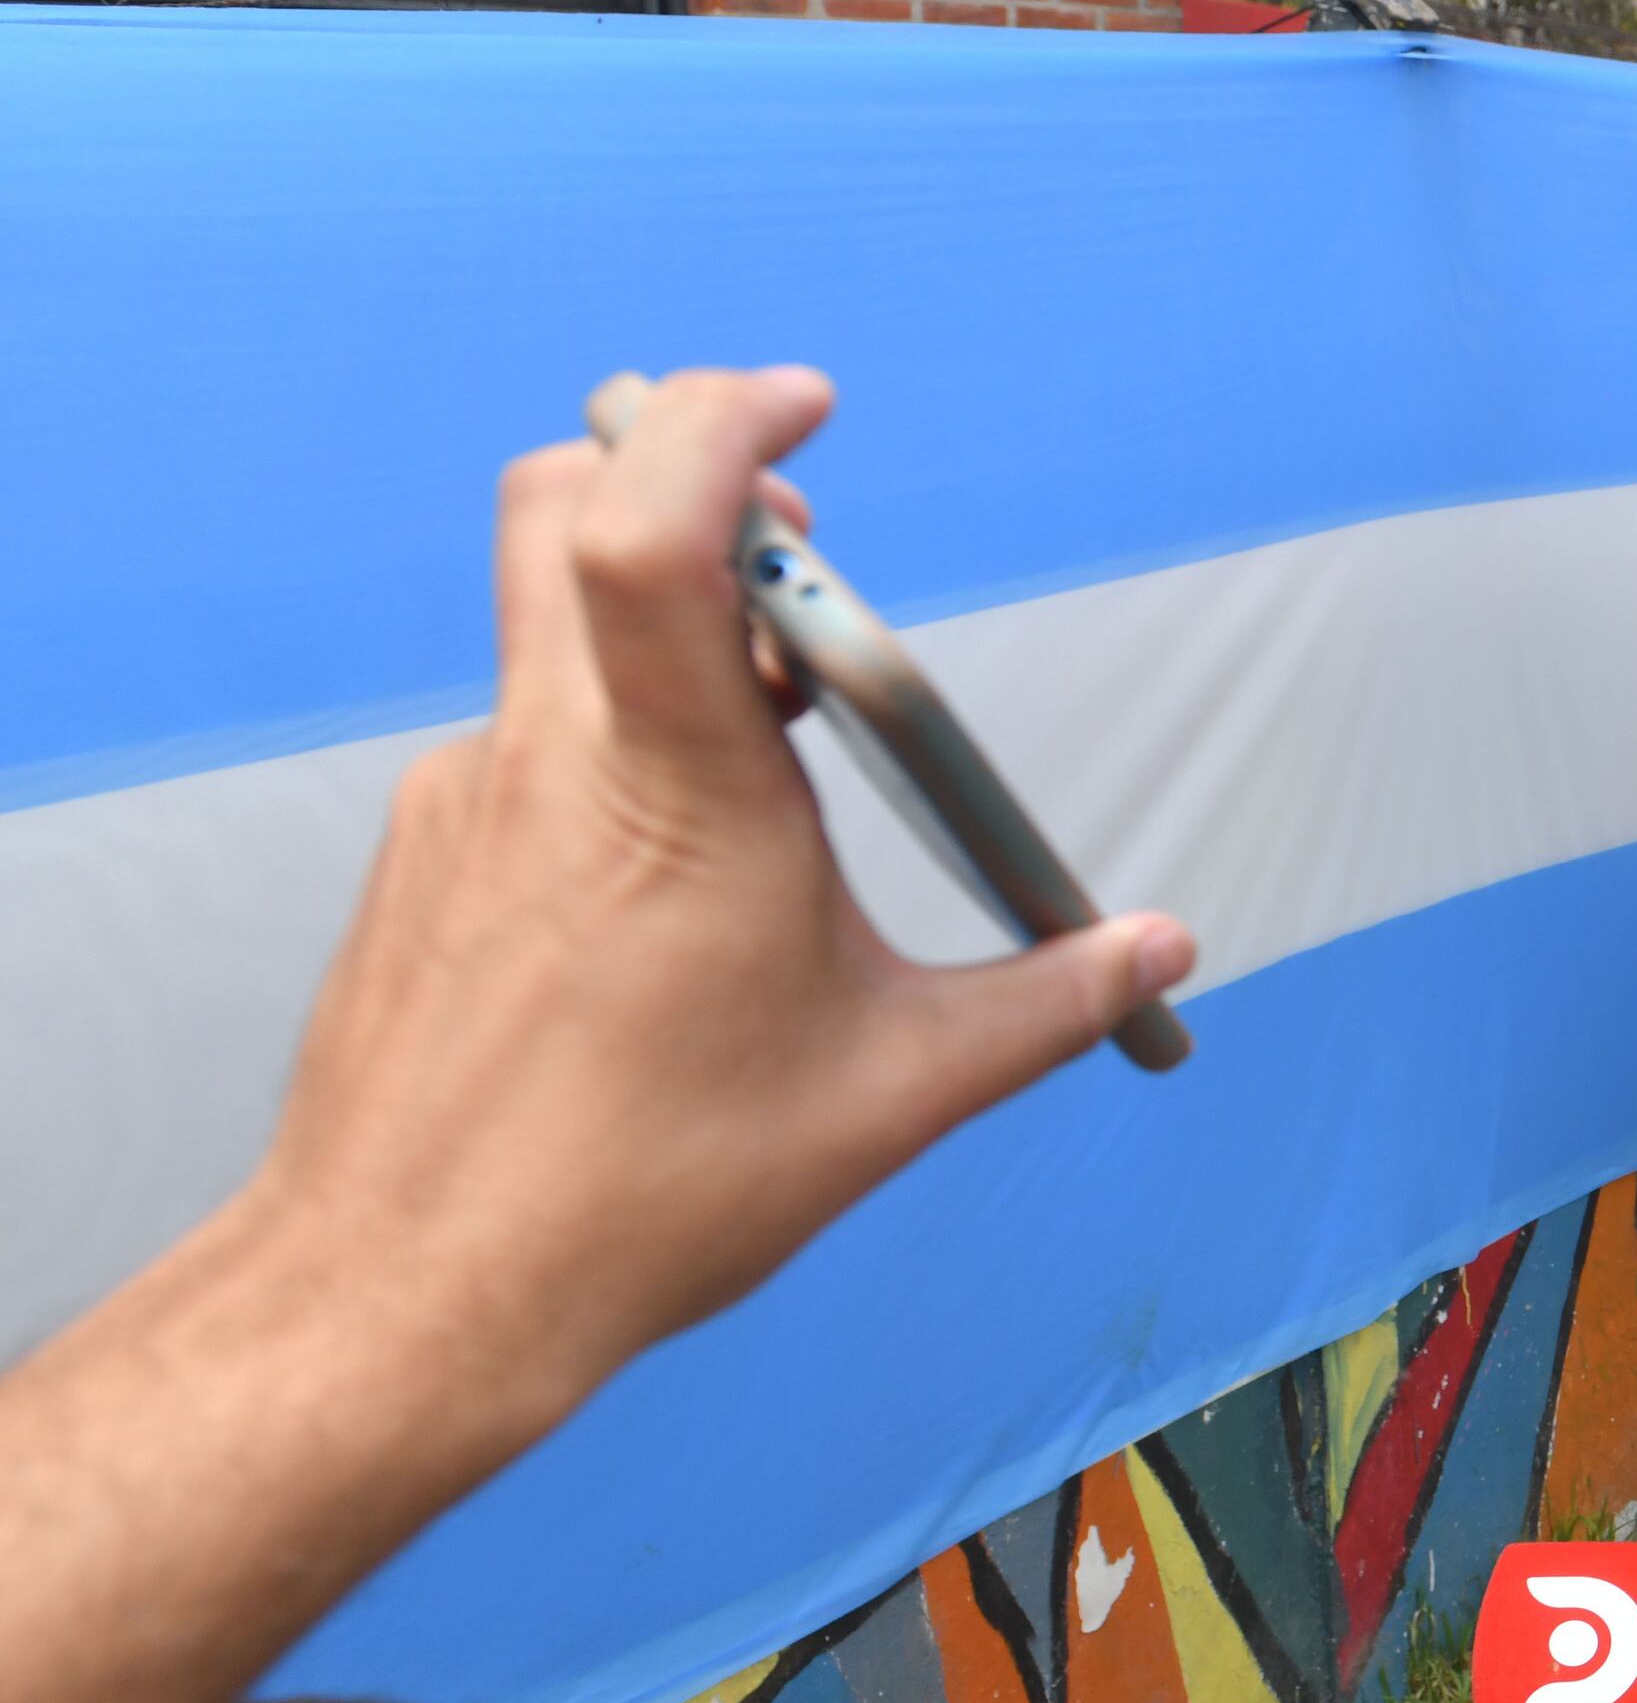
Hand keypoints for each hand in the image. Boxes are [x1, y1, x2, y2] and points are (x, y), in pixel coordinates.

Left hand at [254, 372, 1196, 1447]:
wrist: (410, 1295)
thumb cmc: (649, 1195)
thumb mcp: (894, 1093)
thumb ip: (1045, 1002)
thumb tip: (1161, 953)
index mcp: (674, 786)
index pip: (647, 519)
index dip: (719, 419)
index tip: (807, 407)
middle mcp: (549, 757)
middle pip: (564, 502)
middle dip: (683, 473)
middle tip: (795, 543)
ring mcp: (468, 800)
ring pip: (554, 630)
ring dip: (669, 636)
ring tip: (779, 772)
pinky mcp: (428, 858)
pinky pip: (531, 746)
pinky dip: (618, 752)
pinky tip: (675, 894)